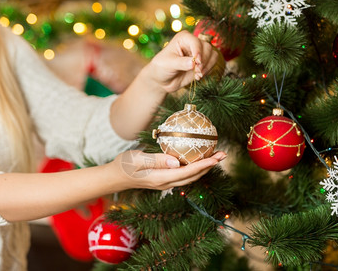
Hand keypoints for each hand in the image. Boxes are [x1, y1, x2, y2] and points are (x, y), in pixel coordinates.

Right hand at [111, 150, 226, 189]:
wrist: (114, 177)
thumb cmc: (123, 165)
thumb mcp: (137, 159)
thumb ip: (156, 160)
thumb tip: (176, 162)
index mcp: (161, 178)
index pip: (187, 172)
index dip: (203, 165)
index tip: (216, 158)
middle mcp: (166, 183)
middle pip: (193, 176)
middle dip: (209, 166)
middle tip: (223, 155)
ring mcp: (165, 183)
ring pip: (190, 177)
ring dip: (204, 167)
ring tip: (216, 157)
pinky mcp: (164, 179)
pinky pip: (183, 175)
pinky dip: (194, 168)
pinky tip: (198, 159)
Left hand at [143, 30, 219, 92]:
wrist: (163, 80)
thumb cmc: (162, 68)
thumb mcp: (168, 64)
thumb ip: (181, 63)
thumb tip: (193, 63)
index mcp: (184, 38)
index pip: (196, 42)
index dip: (198, 52)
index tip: (197, 63)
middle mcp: (193, 43)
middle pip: (207, 47)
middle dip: (204, 61)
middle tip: (197, 71)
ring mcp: (199, 52)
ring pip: (213, 54)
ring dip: (207, 66)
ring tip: (198, 74)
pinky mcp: (203, 62)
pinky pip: (213, 63)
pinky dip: (208, 70)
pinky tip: (198, 76)